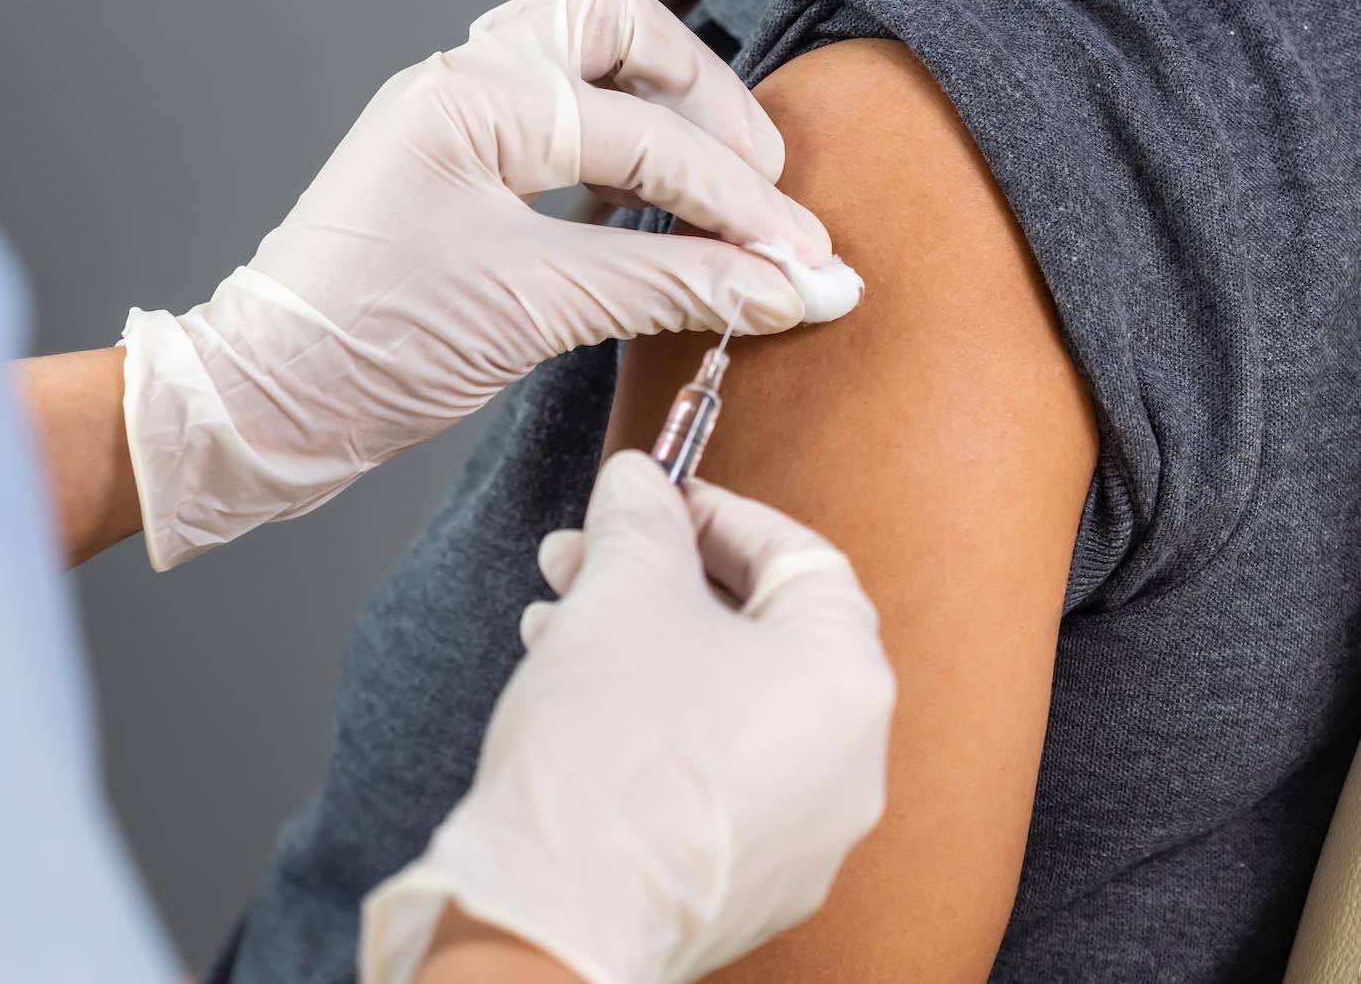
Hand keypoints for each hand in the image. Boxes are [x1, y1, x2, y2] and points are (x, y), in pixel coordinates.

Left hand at [120, 0, 830, 567]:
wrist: (267, 398)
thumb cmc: (366, 347)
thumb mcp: (532, 310)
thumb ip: (673, 287)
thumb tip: (788, 287)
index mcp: (471, 100)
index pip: (645, 136)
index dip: (739, 204)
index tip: (807, 262)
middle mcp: (464, 81)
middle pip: (617, 27)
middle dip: (706, 96)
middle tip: (763, 180)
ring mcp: (459, 114)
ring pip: (588, 53)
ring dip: (667, 103)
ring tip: (724, 179)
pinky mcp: (463, 160)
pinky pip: (564, 113)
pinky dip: (626, 143)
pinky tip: (659, 197)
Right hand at [362, 451, 894, 983]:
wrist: (550, 920)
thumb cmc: (605, 753)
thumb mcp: (622, 590)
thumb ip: (642, 515)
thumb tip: (640, 479)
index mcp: (846, 684)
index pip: (798, 557)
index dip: (718, 513)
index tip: (656, 497)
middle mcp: (847, 765)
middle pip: (757, 628)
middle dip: (660, 576)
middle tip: (588, 552)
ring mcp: (803, 834)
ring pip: (726, 698)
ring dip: (642, 641)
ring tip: (557, 617)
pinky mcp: (746, 881)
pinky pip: (710, 767)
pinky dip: (652, 716)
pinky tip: (575, 689)